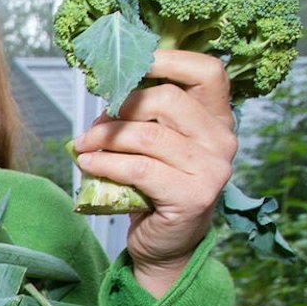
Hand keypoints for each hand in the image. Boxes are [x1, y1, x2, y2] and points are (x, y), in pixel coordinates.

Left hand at [72, 49, 237, 295]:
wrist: (165, 245)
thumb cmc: (156, 189)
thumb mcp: (155, 145)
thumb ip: (144, 117)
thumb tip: (106, 96)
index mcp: (218, 119)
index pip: (208, 71)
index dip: (168, 60)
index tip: (129, 66)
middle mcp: (222, 140)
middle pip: (167, 99)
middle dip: (121, 106)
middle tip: (95, 124)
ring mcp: (212, 169)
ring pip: (148, 135)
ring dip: (106, 137)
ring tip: (84, 146)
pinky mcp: (193, 196)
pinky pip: (139, 168)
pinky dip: (106, 163)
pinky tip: (87, 164)